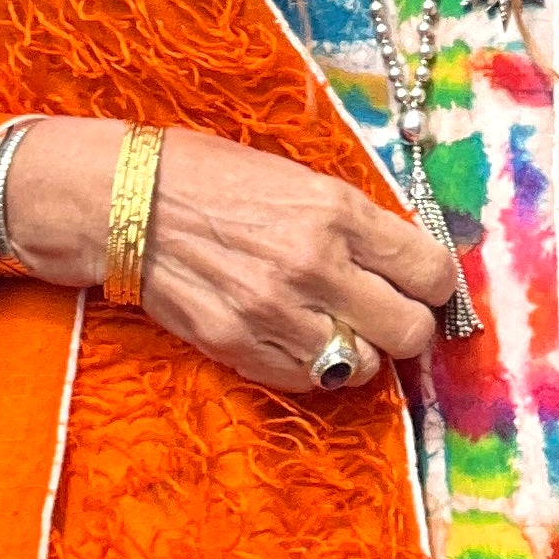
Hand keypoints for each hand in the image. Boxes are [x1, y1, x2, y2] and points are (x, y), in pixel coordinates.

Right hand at [4, 116, 457, 396]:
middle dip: (407, 324)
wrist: (123, 201)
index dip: (436, 284)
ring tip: (333, 324)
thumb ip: (357, 224)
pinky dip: (314, 367)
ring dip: (358, 349)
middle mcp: (314, 266)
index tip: (423, 284)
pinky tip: (296, 336)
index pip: (431, 271)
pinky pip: (310, 381)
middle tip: (387, 312)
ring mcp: (275, 314)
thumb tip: (410, 264)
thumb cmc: (210, 177)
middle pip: (410, 331)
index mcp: (336, 212)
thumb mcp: (299, 179)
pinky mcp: (240, 348)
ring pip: (364, 366)